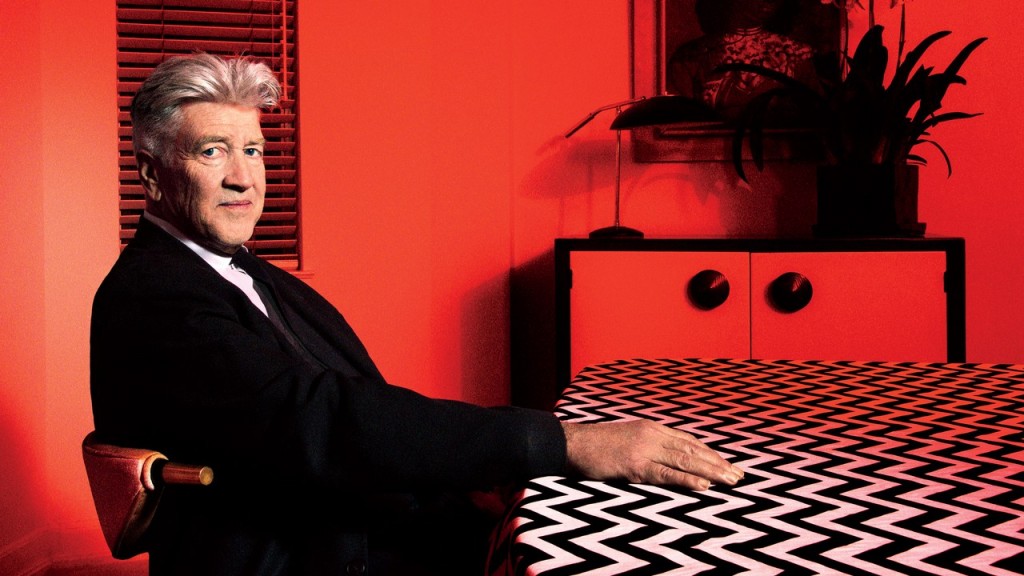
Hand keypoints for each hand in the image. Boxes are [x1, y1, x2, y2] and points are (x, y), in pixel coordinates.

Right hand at [561, 420, 743, 490]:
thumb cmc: (596, 444)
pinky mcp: (634, 466)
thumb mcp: (627, 437)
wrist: (571, 443)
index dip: (710, 453)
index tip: (727, 463)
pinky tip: (704, 486)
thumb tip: (667, 457)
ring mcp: (644, 450)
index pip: (688, 441)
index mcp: (651, 428)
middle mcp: (652, 435)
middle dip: (718, 462)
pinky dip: (687, 480)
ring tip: (730, 480)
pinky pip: (665, 474)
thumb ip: (648, 444)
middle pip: (692, 449)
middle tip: (739, 475)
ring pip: (685, 461)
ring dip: (711, 471)